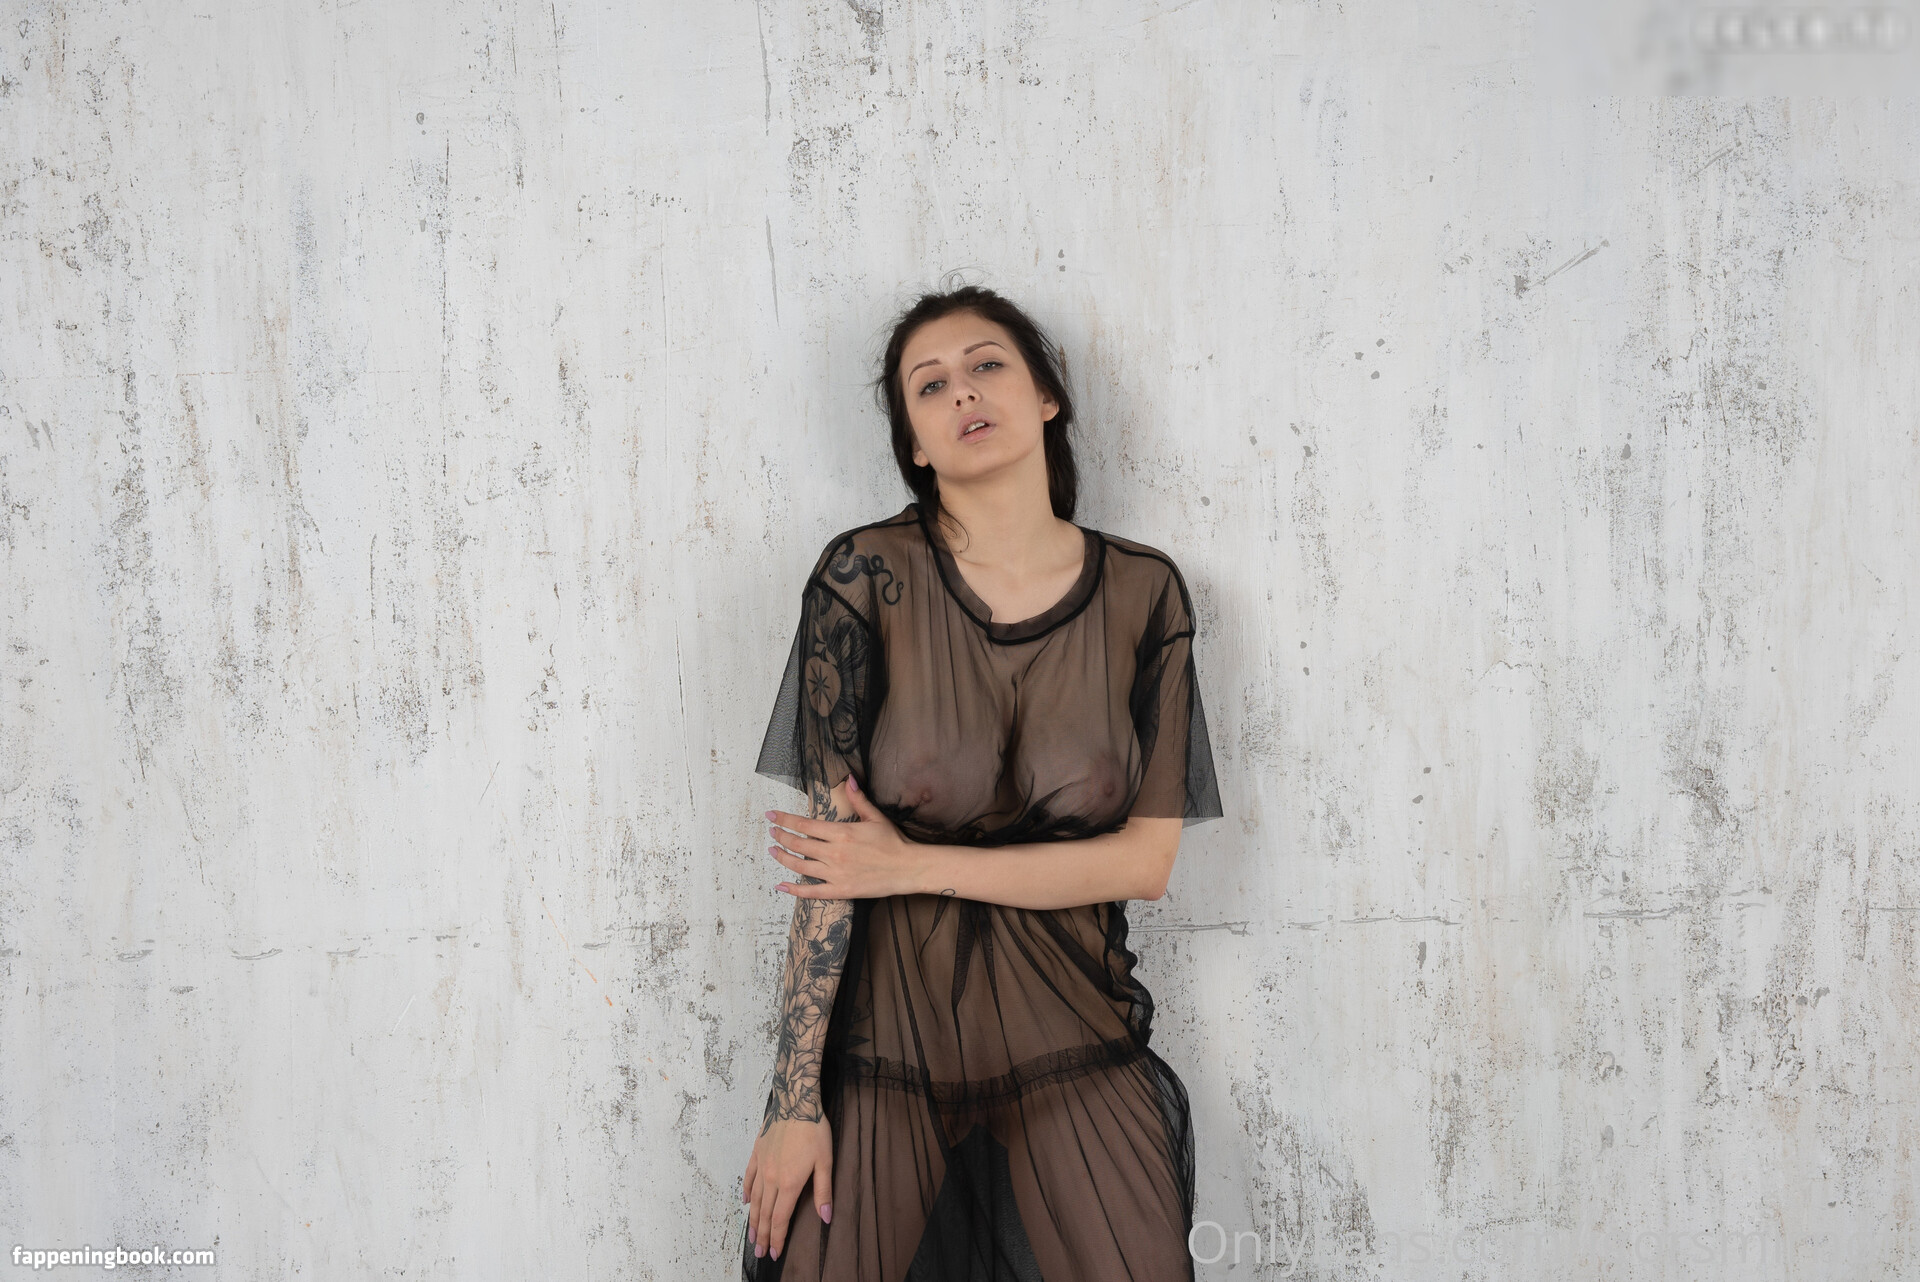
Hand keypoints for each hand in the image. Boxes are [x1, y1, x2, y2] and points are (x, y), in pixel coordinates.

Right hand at [742, 1115, 832, 1261]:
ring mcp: (761, 1166)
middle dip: (763, 1236)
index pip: (780, 1219)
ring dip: (753, 1220)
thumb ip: (823, 1192)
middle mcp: (771, 1178)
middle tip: (760, 1254)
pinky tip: (746, 1202)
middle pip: (765, 1214)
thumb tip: (825, 1217)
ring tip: (752, 1237)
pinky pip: (748, 1178)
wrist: (795, 1102)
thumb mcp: (825, 1161)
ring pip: (754, 1200)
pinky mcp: (756, 1153)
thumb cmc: (814, 1130)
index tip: (775, 1253)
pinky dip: (747, 1193)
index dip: (777, 1238)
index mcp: (789, 1183)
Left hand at [766, 774, 927, 898]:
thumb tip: (849, 779)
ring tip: (772, 851)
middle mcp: (834, 852)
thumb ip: (858, 799)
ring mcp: (835, 873)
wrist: (907, 868)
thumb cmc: (893, 842)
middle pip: (798, 844)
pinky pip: (811, 891)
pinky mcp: (840, 889)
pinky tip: (781, 885)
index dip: (785, 819)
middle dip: (780, 836)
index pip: (804, 825)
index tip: (772, 816)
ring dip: (782, 858)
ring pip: (800, 866)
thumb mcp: (875, 817)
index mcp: (841, 832)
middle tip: (771, 832)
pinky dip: (794, 889)